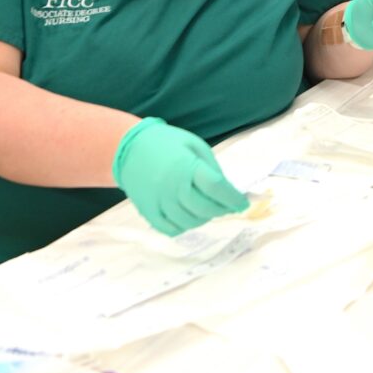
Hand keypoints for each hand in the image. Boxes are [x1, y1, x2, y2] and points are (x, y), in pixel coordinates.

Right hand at [113, 118, 249, 235]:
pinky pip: (171, 229)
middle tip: (227, 206)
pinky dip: (184, 226)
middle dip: (222, 209)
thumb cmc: (167, 143)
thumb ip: (211, 168)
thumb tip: (226, 190)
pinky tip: (189, 216)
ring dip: (205, 218)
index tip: (243, 203)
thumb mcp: (195, 146)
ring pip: (190, 222)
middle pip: (205, 208)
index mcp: (187, 166)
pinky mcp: (147, 211)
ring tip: (208, 209)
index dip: (233, 198)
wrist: (129, 148)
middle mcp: (172, 187)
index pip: (217, 188)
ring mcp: (159, 202)